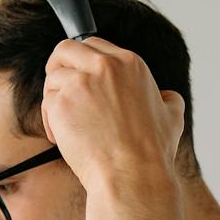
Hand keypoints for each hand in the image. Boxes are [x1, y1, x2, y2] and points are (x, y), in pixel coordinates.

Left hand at [41, 38, 185, 194]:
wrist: (133, 175)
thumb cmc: (151, 152)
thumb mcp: (172, 116)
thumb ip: (166, 98)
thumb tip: (165, 96)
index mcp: (130, 63)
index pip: (93, 45)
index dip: (82, 61)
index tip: (79, 76)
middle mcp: (105, 66)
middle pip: (66, 49)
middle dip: (58, 66)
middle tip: (60, 87)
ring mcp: (81, 83)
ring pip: (53, 78)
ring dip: (54, 99)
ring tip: (66, 123)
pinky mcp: (61, 102)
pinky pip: (46, 104)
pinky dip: (50, 121)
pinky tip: (63, 138)